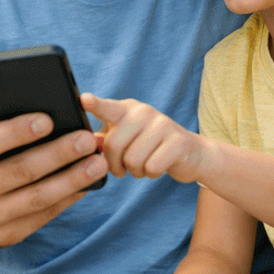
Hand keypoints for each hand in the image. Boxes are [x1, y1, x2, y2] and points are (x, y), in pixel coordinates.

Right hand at [0, 97, 107, 247]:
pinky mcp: (5, 236)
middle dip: (58, 154)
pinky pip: (43, 216)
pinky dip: (68, 198)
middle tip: (86, 139)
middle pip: (20, 171)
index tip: (47, 119)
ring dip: (72, 180)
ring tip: (98, 163)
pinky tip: (87, 182)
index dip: (17, 131)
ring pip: (37, 198)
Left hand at [82, 94, 205, 182]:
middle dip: (115, 164)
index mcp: (127, 109)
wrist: (189, 153)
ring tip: (144, 164)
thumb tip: (92, 146)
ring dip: (135, 171)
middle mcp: (144, 112)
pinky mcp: (178, 141)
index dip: (95, 104)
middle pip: (113, 145)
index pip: (107, 107)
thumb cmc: (149, 147)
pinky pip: (151, 167)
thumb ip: (109, 138)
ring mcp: (163, 124)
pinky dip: (151, 174)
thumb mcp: (127, 137)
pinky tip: (158, 166)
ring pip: (132, 160)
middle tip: (123, 167)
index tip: (84, 99)